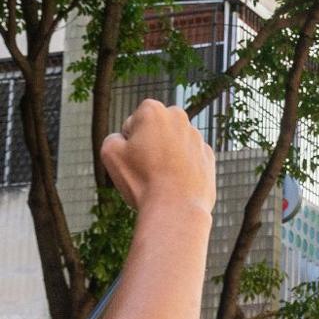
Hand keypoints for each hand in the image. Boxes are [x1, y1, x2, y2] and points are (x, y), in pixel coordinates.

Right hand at [100, 99, 215, 216]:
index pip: (132, 123)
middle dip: (149, 144)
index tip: (133, 157)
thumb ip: (114, 137)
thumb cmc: (141, 179)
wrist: (176, 208)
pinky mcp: (208, 155)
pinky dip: (182, 168)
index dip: (128, 142)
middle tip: (145, 167)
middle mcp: (179, 117)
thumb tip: (126, 139)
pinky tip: (177, 184)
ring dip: (166, 156)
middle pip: (155, 131)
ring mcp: (197, 136)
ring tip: (161, 179)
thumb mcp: (110, 153)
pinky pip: (189, 159)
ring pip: (173, 145)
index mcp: (153, 110)